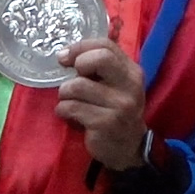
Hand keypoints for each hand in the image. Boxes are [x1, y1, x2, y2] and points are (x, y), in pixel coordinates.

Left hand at [55, 38, 146, 171]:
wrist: (127, 147)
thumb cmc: (114, 111)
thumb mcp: (115, 86)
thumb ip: (99, 68)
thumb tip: (63, 55)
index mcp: (131, 71)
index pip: (106, 46)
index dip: (80, 48)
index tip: (65, 58)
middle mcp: (130, 85)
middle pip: (99, 59)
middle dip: (77, 65)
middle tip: (72, 78)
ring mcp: (120, 105)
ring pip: (77, 86)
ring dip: (64, 94)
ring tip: (69, 102)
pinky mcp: (106, 123)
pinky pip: (71, 107)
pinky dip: (63, 110)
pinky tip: (70, 116)